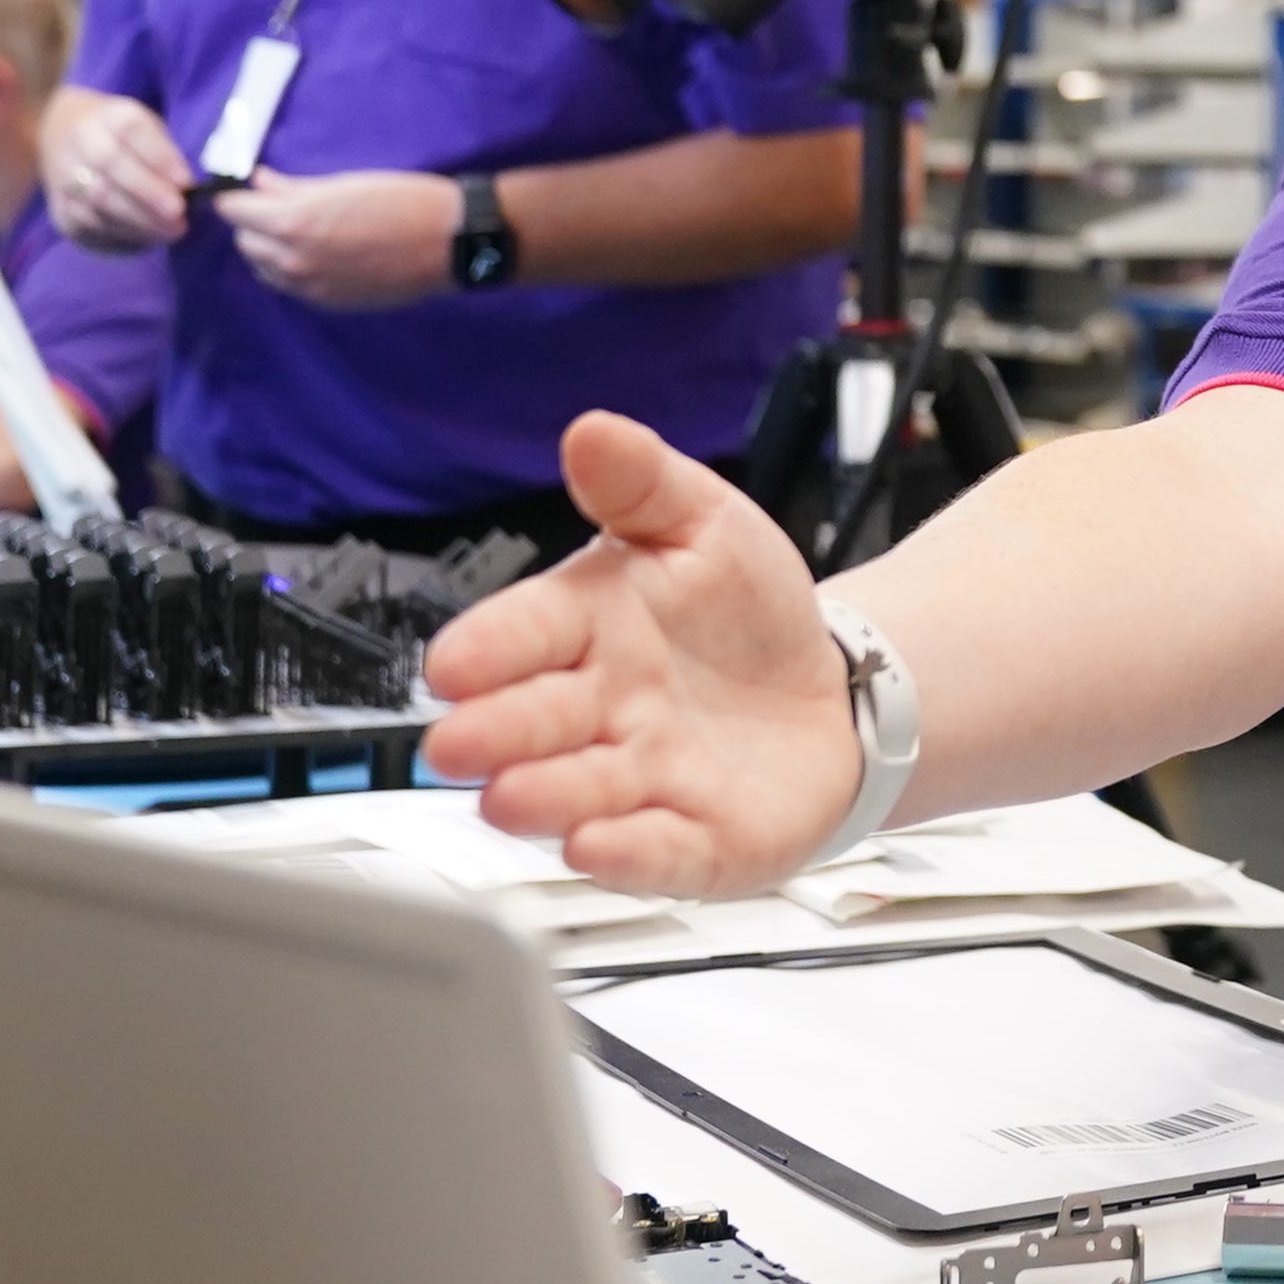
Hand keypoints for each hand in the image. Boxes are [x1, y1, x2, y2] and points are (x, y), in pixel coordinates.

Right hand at [43, 86, 194, 250]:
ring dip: (139, 221)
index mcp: (110, 116)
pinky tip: (147, 237)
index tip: (186, 182)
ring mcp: (64, 177)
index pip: (132, 130)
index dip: (159, 157)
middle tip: (178, 214)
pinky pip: (89, 227)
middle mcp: (81, 142)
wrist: (63, 137)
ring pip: (98, 202)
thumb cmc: (122, 137)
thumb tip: (186, 188)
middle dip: (148, 193)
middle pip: (110, 166)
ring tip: (170, 231)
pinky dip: (122, 236)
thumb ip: (165, 154)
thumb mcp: (148, 128)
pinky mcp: (61, 211)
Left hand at [218, 167, 456, 310]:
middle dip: (253, 223)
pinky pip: (290, 286)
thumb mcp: (345, 184)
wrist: (449, 242)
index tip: (247, 190)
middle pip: (244, 242)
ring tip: (300, 232)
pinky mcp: (328, 303)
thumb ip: (293, 187)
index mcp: (292, 222)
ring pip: (264, 268)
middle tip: (279, 207)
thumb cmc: (401, 199)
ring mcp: (309, 288)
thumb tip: (258, 182)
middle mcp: (291, 260)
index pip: (234, 211)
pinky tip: (320, 253)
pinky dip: (292, 269)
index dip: (238, 197)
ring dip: (270, 249)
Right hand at [420, 412, 862, 896]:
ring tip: (508, 799)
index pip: (525, 631)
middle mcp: (601, 711)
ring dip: (544, 797)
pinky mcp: (697, 838)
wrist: (831, 686)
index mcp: (589, 626)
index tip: (452, 663)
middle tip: (457, 743)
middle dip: (494, 733)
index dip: (489, 648)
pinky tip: (599, 846)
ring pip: (579, 793)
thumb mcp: (704, 524)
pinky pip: (659, 851)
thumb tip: (590, 430)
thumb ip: (643, 483)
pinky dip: (629, 853)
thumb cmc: (745, 613)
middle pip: (535, 722)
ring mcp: (644, 779)